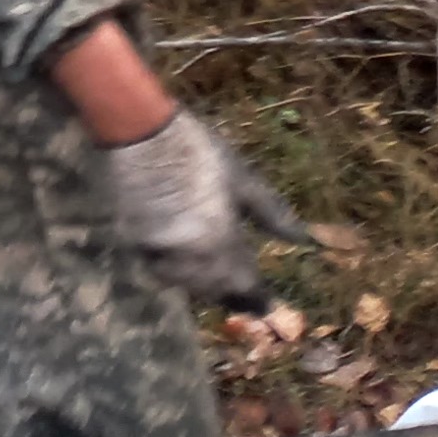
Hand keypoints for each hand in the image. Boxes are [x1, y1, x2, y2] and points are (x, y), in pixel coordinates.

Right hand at [104, 110, 308, 307]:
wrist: (140, 129)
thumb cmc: (197, 150)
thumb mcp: (240, 177)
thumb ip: (271, 214)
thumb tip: (303, 240)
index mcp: (219, 240)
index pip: (244, 285)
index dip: (257, 299)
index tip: (267, 307)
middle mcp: (188, 255)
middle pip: (214, 290)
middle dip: (230, 292)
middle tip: (243, 292)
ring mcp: (158, 250)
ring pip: (186, 284)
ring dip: (203, 285)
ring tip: (216, 278)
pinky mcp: (134, 241)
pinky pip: (160, 269)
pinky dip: (174, 271)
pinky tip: (182, 260)